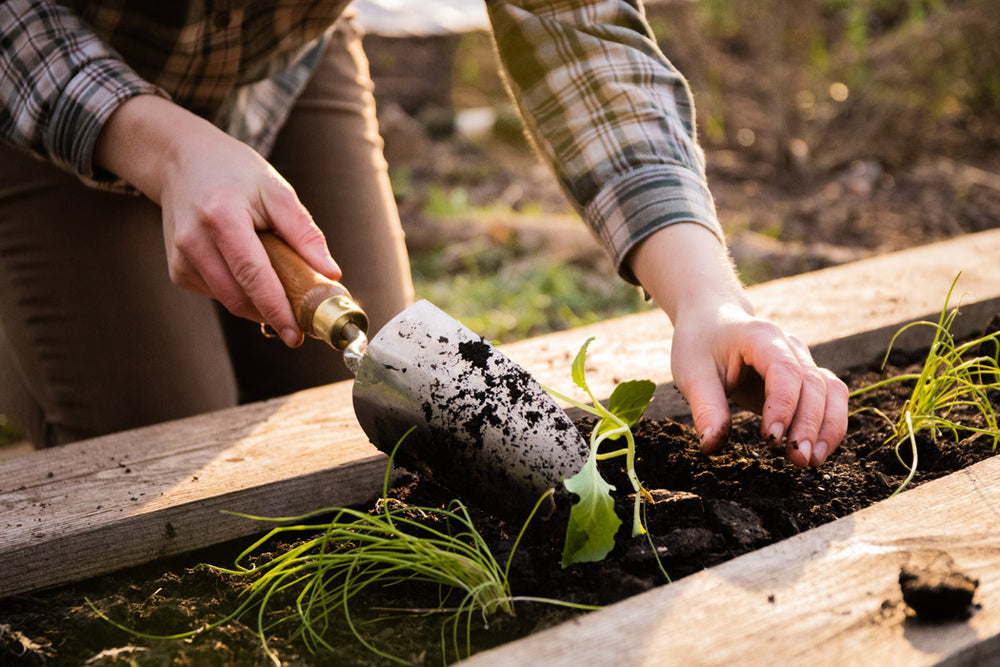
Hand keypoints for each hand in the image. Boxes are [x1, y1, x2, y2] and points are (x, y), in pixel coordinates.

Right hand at [95, 95, 339, 346]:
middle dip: (272, 313)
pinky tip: (246, 270)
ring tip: (280, 288)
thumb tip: (331, 274)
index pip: (253, 275)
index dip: (276, 309)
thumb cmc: (235, 173)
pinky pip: (218, 294)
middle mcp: (194, 241)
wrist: (182, 162)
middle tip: (302, 319)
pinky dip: (240, 292)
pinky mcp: (178, 270)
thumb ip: (304, 233)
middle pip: (239, 296)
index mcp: (222, 217)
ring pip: (229, 301)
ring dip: (258, 305)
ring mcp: (181, 258)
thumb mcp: (276, 190)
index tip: (296, 334)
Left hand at [669, 301, 848, 466]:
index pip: (783, 370)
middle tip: (797, 459)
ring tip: (811, 461)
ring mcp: (802, 360)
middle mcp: (789, 346)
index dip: (783, 404)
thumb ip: (705, 409)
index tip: (770, 438)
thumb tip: (712, 447)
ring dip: (828, 427)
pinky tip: (816, 451)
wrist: (713, 322)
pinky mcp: (806, 377)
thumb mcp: (692, 374)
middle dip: (809, 424)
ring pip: (831, 391)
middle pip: (812, 383)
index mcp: (760, 337)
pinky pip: (831, 398)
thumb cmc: (701, 347)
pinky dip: (829, 425)